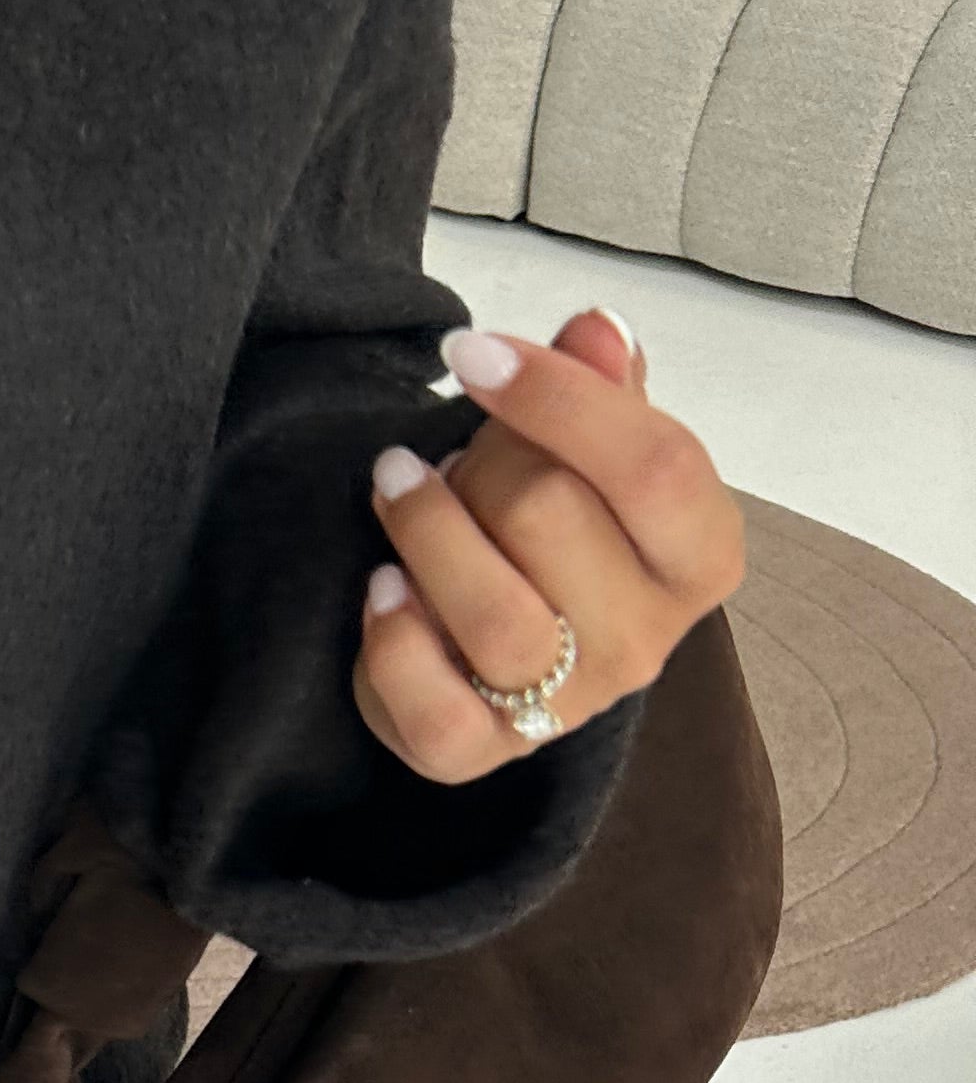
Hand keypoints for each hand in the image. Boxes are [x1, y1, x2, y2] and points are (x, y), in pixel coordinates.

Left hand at [352, 304, 745, 783]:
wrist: (507, 640)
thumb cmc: (559, 527)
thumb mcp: (591, 447)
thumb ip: (600, 388)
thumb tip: (597, 330)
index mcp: (702, 555)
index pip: (654, 463)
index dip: (555, 396)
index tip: (471, 351)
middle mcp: (648, 641)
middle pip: (550, 516)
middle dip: (478, 464)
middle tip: (448, 458)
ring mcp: (567, 706)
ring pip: (491, 613)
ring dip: (425, 530)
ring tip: (397, 490)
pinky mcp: (482, 752)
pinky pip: (433, 707)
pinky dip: (394, 639)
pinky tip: (381, 585)